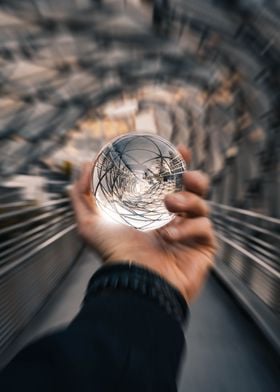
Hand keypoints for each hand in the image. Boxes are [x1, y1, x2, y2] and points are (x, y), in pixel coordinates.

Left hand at [70, 146, 215, 301]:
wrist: (134, 286)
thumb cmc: (114, 256)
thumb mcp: (89, 224)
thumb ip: (82, 195)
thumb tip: (84, 164)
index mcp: (153, 211)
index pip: (170, 182)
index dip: (177, 164)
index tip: (178, 149)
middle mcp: (174, 219)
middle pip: (195, 190)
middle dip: (194, 176)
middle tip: (183, 175)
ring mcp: (190, 233)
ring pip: (202, 205)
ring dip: (188, 200)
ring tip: (169, 203)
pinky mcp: (203, 247)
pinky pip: (205, 228)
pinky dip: (188, 228)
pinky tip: (170, 236)